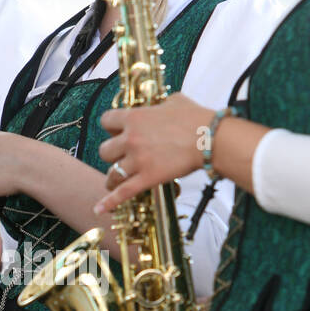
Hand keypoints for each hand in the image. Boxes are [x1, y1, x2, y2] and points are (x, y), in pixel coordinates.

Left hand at [95, 94, 211, 212]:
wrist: (210, 138)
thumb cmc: (196, 118)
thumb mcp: (174, 101)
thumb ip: (159, 104)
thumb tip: (160, 106)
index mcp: (134, 118)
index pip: (106, 120)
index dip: (111, 127)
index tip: (117, 131)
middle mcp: (131, 139)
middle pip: (104, 150)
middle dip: (112, 153)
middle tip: (122, 156)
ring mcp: (137, 160)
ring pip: (112, 173)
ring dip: (113, 177)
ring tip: (115, 181)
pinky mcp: (147, 178)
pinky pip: (123, 193)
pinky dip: (109, 202)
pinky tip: (99, 209)